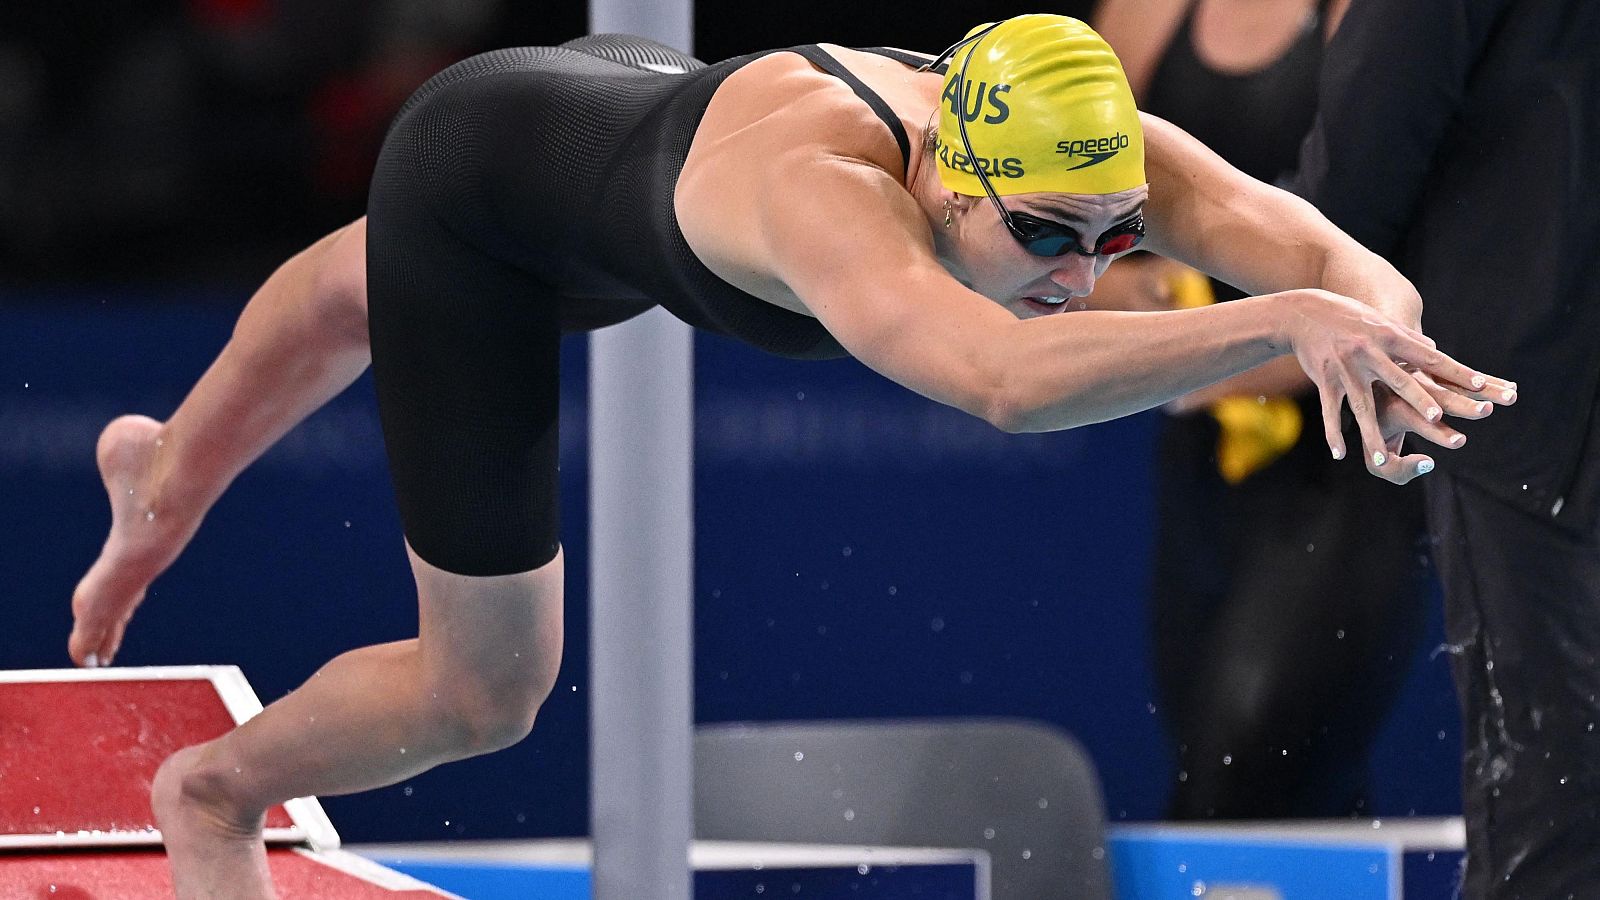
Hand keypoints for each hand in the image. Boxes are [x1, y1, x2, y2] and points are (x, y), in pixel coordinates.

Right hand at [1278, 289, 1515, 483]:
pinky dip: (1334, 433)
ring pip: (1362, 406)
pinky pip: (1331, 411)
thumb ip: (1405, 338)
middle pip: (1398, 380)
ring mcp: (1345, 369)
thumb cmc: (1345, 315)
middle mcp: (1368, 353)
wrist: (1300, 313)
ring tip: (1381, 458)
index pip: (1428, 356)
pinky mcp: (1325, 380)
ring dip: (1371, 433)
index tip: (1479, 383)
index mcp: (1388, 336)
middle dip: (1417, 400)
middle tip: (1436, 418)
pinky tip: (1340, 454)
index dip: (1454, 370)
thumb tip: (1434, 350)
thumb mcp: (1378, 320)